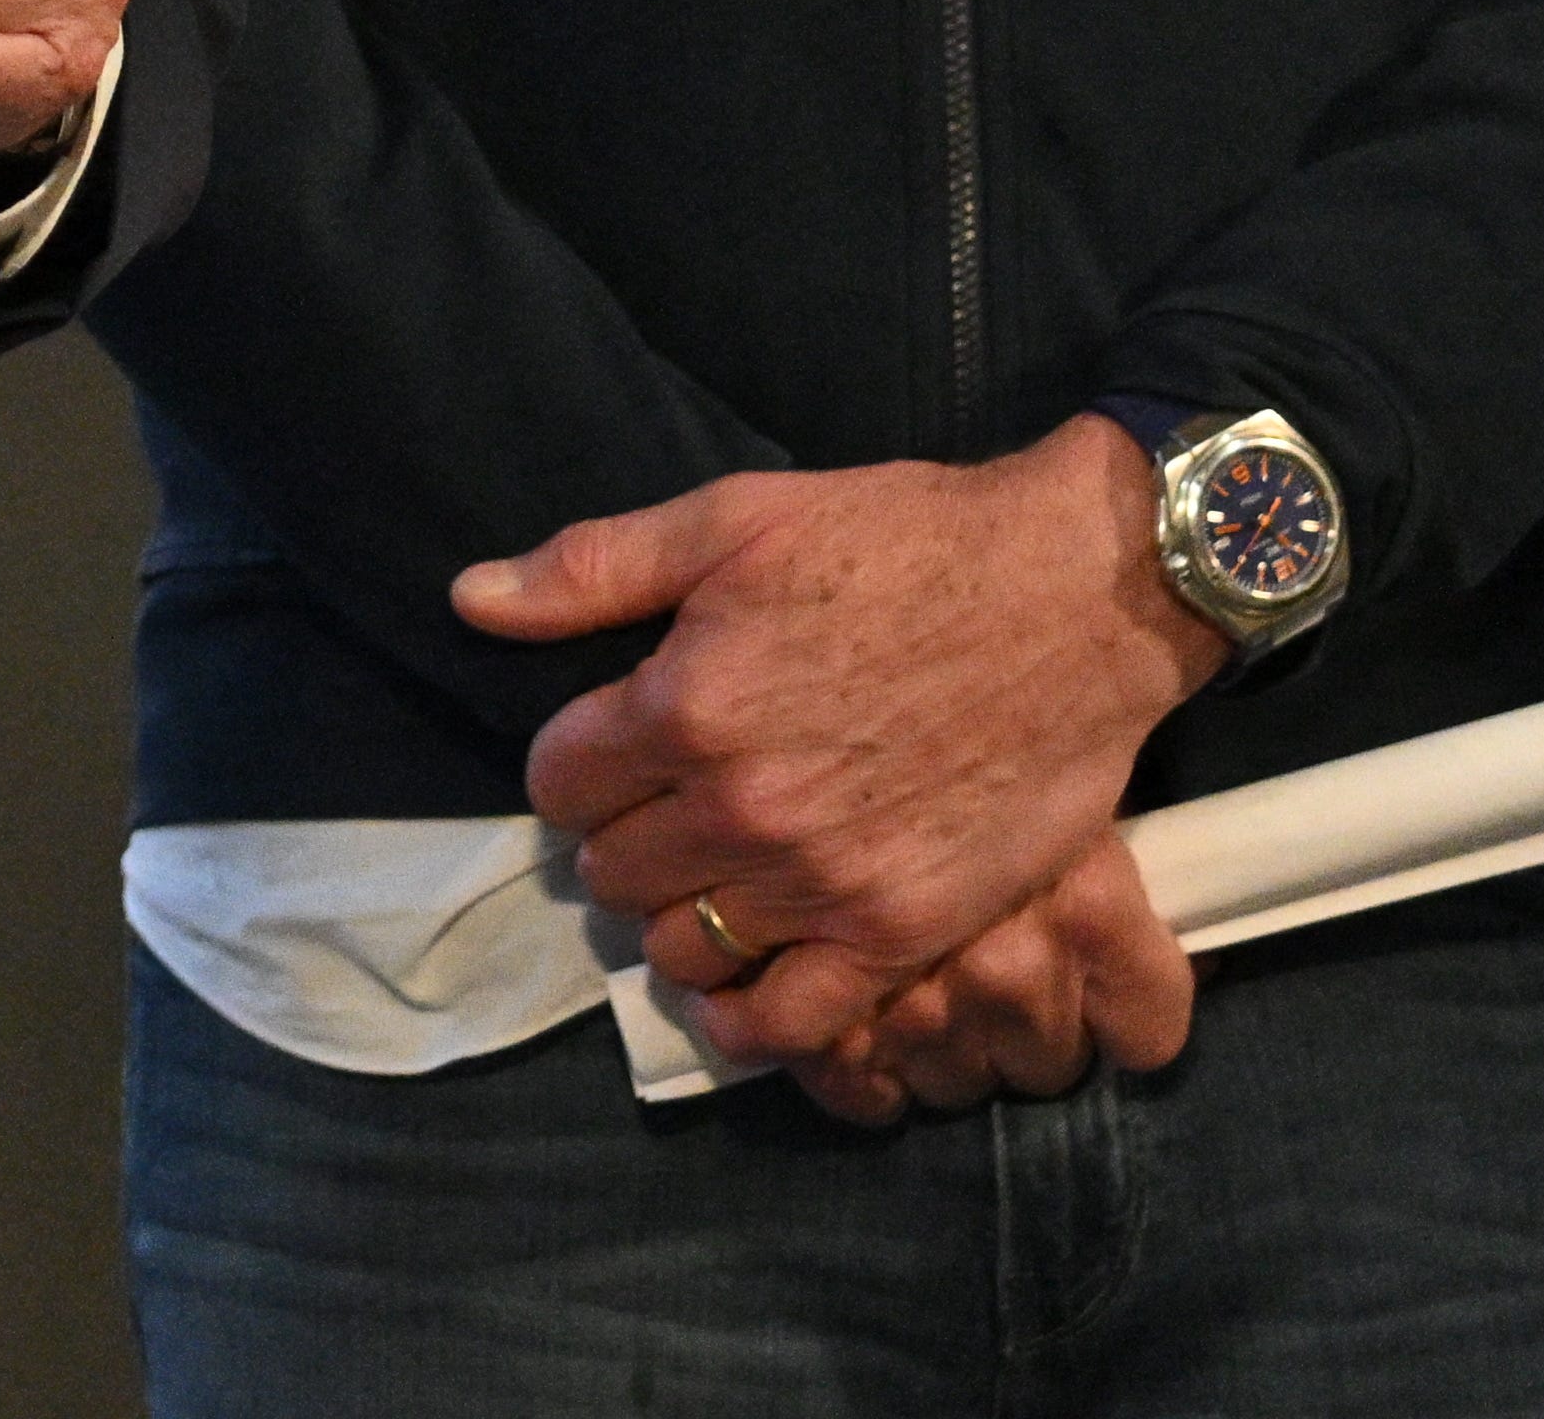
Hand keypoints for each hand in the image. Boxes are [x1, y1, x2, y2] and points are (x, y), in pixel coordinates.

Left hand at [454, 421, 1230, 1071]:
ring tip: (706, 885)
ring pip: (680, 949)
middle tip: (661, 817)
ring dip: (676, 921)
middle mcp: (741, 807)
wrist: (1073, 594)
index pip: (557, 783)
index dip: (573, 767)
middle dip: (619, 842)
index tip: (610, 755)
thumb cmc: (901, 541)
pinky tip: (741, 992)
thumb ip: (592, 569)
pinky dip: (747, 1023)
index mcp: (685, 705)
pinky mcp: (902, 932)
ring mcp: (822, 881)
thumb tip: (470, 600)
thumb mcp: (733, 518)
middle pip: (611, 873)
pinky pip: (788, 1025)